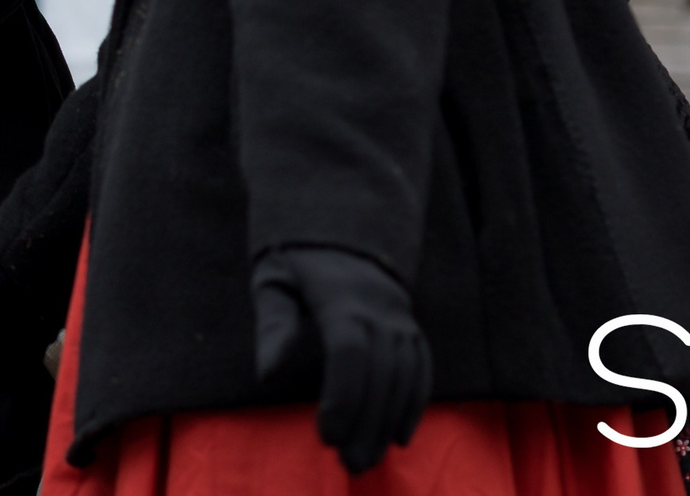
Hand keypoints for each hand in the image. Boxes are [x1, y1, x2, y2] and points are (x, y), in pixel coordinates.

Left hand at [251, 244, 431, 473]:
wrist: (343, 226)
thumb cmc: (297, 259)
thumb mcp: (274, 279)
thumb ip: (273, 324)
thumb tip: (267, 374)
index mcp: (339, 294)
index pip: (349, 350)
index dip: (342, 396)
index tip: (326, 435)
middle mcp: (379, 306)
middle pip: (381, 371)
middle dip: (367, 422)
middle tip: (350, 462)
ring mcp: (400, 315)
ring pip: (405, 375)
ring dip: (389, 421)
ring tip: (369, 457)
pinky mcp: (411, 325)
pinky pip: (422, 367)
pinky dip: (414, 403)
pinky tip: (399, 435)